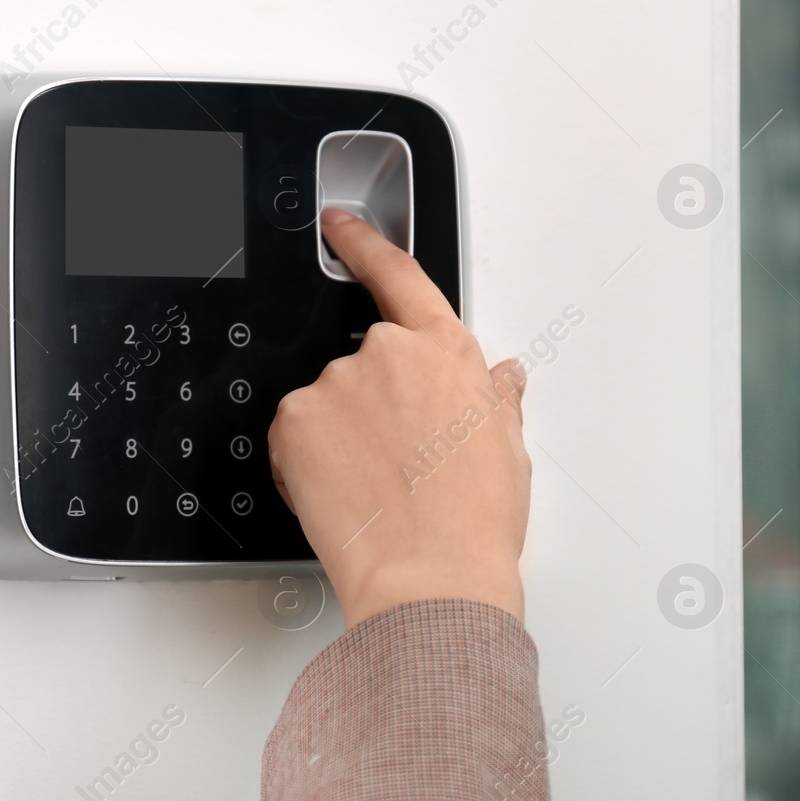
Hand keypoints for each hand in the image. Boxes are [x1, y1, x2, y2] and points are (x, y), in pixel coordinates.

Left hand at [267, 208, 531, 627]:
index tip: (340, 225)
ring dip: (339, 436)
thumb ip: (495, 399)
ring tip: (375, 488)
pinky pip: (293, 433)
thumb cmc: (474, 522)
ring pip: (326, 403)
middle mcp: (386, 354)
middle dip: (370, 407)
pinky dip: (306, 459)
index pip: (397, 274)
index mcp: (445, 352)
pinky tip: (342, 493)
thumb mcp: (506, 451)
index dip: (363, 243)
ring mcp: (335, 384)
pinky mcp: (294, 419)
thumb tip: (503, 379)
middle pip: (363, 364)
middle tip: (394, 464)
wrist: (429, 576)